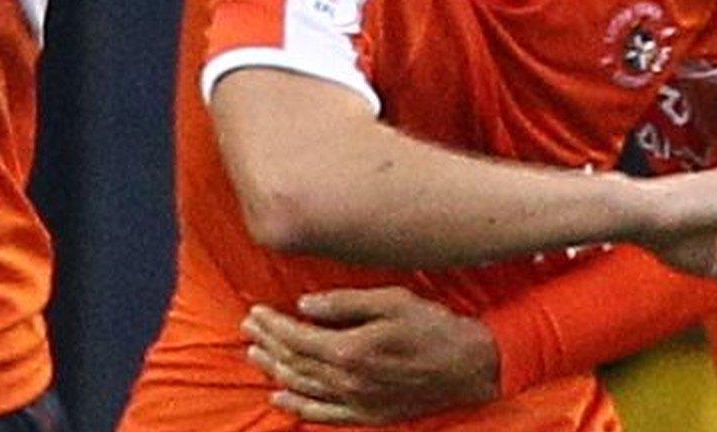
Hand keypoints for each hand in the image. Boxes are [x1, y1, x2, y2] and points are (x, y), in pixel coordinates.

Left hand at [243, 288, 498, 424]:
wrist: (468, 366)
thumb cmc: (432, 326)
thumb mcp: (391, 301)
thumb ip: (345, 304)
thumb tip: (305, 305)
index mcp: (350, 350)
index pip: (297, 338)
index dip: (273, 325)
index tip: (255, 312)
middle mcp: (347, 381)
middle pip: (295, 363)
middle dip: (267, 344)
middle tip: (248, 329)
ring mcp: (356, 402)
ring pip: (303, 388)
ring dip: (275, 370)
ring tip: (254, 356)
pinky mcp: (367, 414)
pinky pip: (323, 414)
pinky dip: (298, 405)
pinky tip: (281, 396)